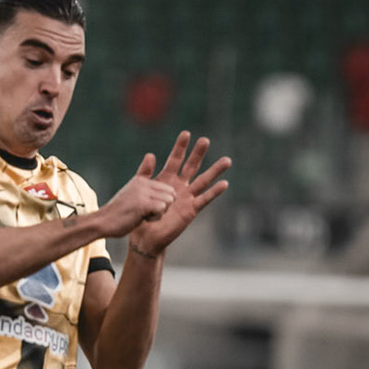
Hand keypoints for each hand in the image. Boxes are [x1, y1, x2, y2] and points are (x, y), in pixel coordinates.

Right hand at [95, 159, 176, 237]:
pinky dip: (155, 218)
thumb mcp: (132, 192)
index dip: (162, 202)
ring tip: (143, 215)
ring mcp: (142, 192)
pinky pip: (162, 208)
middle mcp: (142, 183)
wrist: (102, 222)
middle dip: (164, 207)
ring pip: (168, 201)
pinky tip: (142, 218)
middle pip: (171, 194)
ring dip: (159, 213)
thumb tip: (151, 155)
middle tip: (146, 212)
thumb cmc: (118, 212)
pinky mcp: (142, 203)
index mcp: (141, 180)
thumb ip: (143, 178)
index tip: (146, 207)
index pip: (168, 189)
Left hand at [126, 132, 231, 256]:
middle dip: (198, 153)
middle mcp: (179, 186)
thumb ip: (145, 173)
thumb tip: (150, 154)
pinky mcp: (191, 210)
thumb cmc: (141, 214)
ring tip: (227, 160)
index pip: (175, 160)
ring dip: (215, 171)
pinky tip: (224, 184)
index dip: (180, 147)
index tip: (186, 133)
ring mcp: (187, 197)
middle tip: (205, 140)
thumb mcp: (141, 190)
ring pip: (203, 180)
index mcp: (167, 179)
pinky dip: (214, 192)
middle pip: (192, 166)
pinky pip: (205, 199)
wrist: (145, 236)